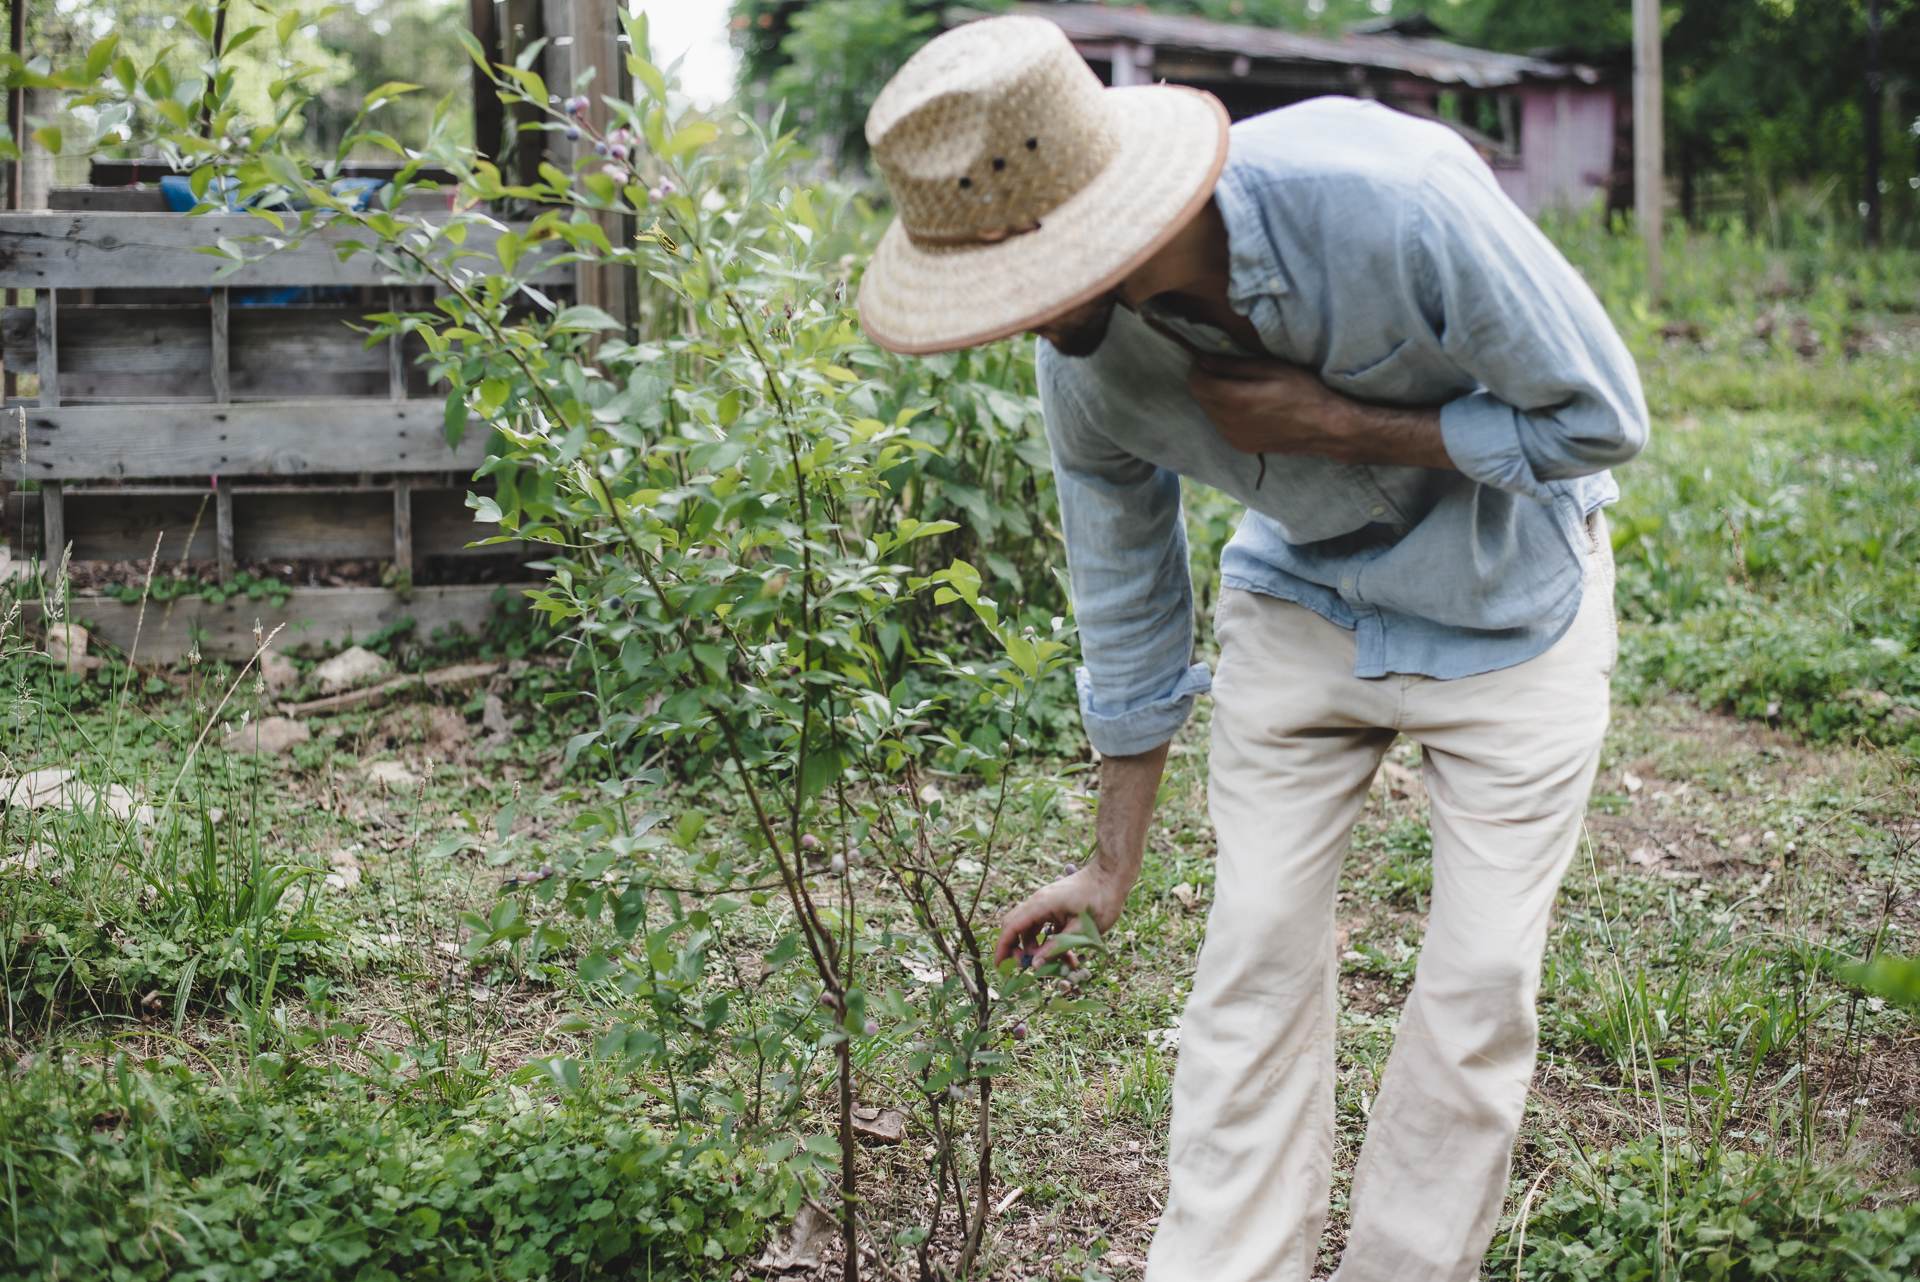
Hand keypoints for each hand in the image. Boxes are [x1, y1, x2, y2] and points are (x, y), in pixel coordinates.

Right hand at [993, 865, 1130, 968]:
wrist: (1112, 874)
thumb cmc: (1100, 898)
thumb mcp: (1081, 929)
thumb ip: (1057, 947)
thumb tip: (1035, 965)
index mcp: (1040, 904)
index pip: (1011, 927)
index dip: (1003, 948)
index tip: (1000, 967)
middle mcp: (1038, 902)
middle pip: (1016, 927)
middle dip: (1018, 949)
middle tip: (1029, 968)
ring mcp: (1046, 903)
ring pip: (1031, 929)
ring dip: (1039, 949)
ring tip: (1060, 966)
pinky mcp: (1055, 906)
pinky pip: (1044, 926)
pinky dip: (1050, 941)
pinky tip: (1068, 955)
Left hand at [1187, 353, 1357, 460]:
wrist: (1325, 428)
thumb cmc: (1303, 391)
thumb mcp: (1270, 368)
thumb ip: (1233, 366)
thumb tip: (1203, 359)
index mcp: (1236, 400)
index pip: (1198, 382)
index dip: (1198, 367)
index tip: (1206, 357)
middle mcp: (1229, 423)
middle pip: (1200, 397)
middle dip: (1205, 380)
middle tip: (1220, 368)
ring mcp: (1234, 438)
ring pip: (1208, 412)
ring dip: (1213, 397)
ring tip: (1234, 385)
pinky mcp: (1240, 446)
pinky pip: (1220, 425)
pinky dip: (1222, 412)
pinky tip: (1241, 404)